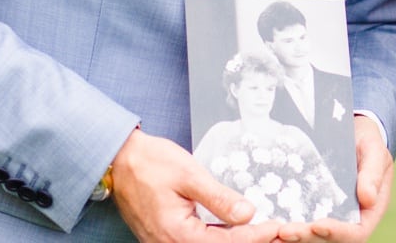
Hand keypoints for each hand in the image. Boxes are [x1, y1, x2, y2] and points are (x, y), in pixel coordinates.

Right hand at [109, 128, 280, 241]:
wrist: (118, 160)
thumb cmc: (149, 163)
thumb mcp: (189, 175)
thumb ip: (219, 198)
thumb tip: (248, 214)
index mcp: (176, 234)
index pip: (226, 242)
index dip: (255, 236)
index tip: (276, 228)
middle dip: (248, 241)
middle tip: (275, 233)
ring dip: (235, 239)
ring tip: (261, 231)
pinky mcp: (165, 237)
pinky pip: (197, 241)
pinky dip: (219, 236)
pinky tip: (235, 229)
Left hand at [271, 117, 391, 241]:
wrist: (354, 131)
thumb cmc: (368, 141)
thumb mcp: (374, 150)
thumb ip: (372, 173)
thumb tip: (368, 199)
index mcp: (369, 211)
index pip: (356, 232)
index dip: (336, 232)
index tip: (317, 224)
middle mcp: (349, 219)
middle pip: (328, 239)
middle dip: (306, 237)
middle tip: (284, 232)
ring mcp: (330, 214)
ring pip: (311, 235)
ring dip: (293, 237)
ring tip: (272, 232)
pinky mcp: (312, 207)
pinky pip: (300, 220)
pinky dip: (285, 224)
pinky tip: (267, 221)